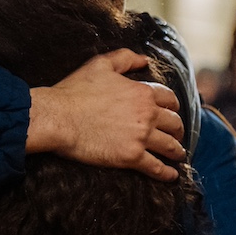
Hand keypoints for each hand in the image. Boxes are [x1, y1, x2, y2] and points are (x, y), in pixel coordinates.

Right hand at [28, 49, 185, 179]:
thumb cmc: (75, 91)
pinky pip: (156, 167)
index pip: (169, 99)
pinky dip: (167, 173)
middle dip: (178, 130)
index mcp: (142, 93)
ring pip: (170, 146)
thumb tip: (145, 59)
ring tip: (178, 155)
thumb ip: (125, 58)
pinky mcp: (131, 157)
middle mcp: (147, 114)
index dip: (173, 106)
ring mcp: (141, 137)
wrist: (58, 117)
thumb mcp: (101, 65)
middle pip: (174, 123)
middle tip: (176, 135)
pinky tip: (171, 176)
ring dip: (177, 151)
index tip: (172, 112)